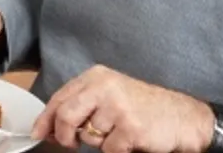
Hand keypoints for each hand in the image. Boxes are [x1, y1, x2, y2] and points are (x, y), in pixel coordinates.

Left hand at [31, 65, 213, 152]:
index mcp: (96, 77)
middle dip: (64, 135)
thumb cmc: (144, 106)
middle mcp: (104, 87)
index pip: (60, 97)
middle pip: (66, 115)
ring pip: (89, 137)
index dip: (45, 118)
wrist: (184, 116)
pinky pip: (109, 149)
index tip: (38, 132)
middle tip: (71, 143)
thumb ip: (82, 104)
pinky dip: (117, 150)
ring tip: (119, 132)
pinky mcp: (131, 128)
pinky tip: (131, 139)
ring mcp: (118, 107)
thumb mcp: (109, 94)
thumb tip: (50, 126)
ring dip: (101, 142)